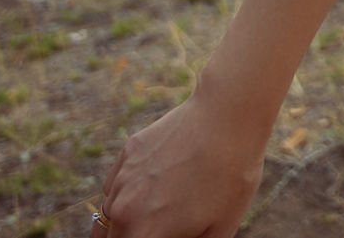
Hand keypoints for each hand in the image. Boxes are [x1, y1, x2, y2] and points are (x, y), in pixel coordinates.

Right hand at [94, 90, 265, 237]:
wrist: (227, 118)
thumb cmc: (231, 177)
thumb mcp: (220, 228)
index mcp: (144, 234)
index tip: (166, 232)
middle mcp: (123, 211)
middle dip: (133, 235)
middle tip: (164, 224)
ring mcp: (122, 180)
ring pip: (112, 212)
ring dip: (128, 217)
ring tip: (164, 205)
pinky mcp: (127, 153)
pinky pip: (117, 184)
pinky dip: (129, 190)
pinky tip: (159, 181)